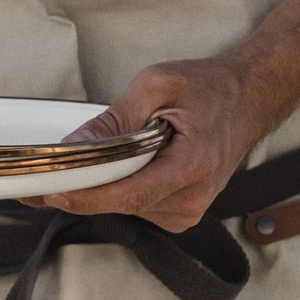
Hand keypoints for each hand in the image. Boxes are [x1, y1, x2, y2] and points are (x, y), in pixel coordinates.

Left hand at [20, 57, 270, 232]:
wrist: (249, 100)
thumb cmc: (208, 88)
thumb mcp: (156, 85)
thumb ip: (114, 119)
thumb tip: (74, 146)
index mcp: (192, 166)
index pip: (128, 194)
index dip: (86, 195)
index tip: (51, 192)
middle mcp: (192, 198)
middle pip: (121, 202)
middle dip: (86, 184)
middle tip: (51, 168)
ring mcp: (189, 210)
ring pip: (125, 205)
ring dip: (110, 181)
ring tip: (122, 148)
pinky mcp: (182, 213)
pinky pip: (137, 205)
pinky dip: (125, 185)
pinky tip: (136, 161)